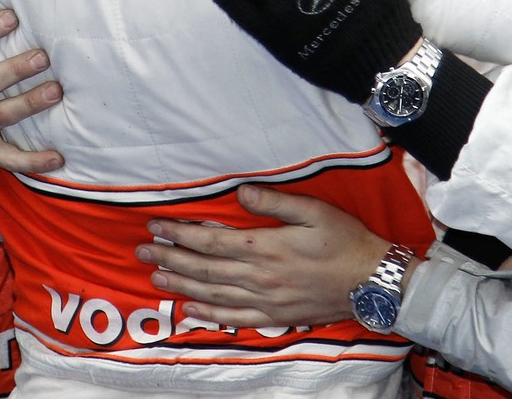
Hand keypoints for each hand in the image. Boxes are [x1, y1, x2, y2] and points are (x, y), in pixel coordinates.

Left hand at [138, 185, 389, 326]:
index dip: (179, 235)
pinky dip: (209, 314)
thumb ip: (274, 203)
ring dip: (180, 286)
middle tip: (141, 252)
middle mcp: (259, 277)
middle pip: (203, 268)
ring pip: (212, 294)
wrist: (371, 282)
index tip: (156, 227)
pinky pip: (234, 317)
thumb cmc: (345, 241)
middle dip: (169, 259)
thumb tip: (240, 193)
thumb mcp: (314, 211)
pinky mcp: (275, 316)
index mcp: (265, 247)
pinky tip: (191, 310)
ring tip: (155, 278)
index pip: (210, 241)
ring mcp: (265, 300)